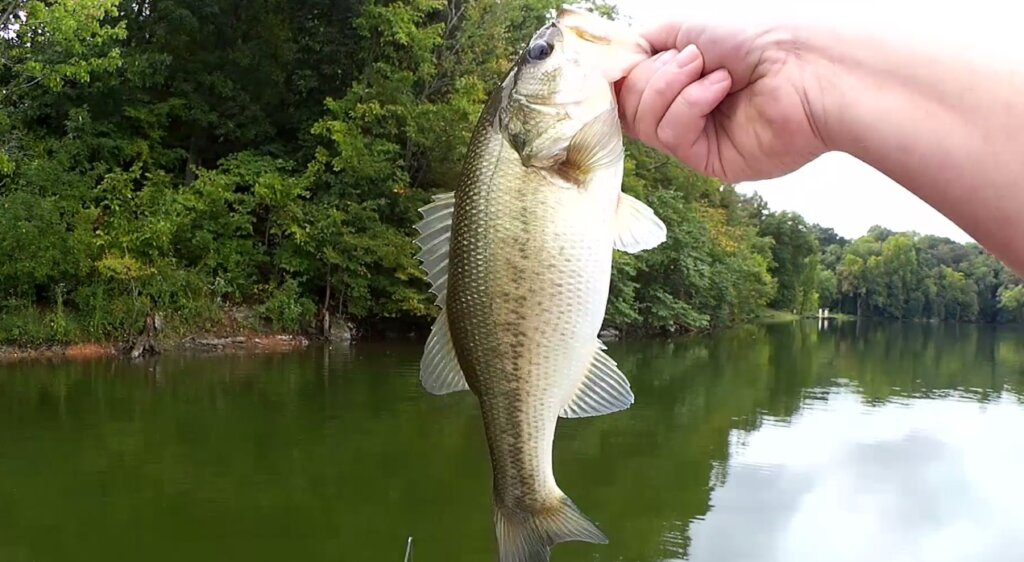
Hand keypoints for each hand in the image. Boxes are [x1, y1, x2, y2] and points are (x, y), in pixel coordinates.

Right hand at [616, 22, 834, 182]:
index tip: (618, 62)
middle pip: (628, 106)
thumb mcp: (684, 29)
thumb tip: (607, 65)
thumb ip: (640, 46)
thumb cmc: (752, 40)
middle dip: (653, 76)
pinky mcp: (706, 161)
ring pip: (644, 122)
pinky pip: (671, 135)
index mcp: (674, 83)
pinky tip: (721, 89)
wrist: (802, 65)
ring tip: (712, 72)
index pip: (624, 89)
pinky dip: (691, 104)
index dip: (618, 77)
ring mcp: (693, 138)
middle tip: (692, 59)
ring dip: (673, 87)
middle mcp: (680, 111)